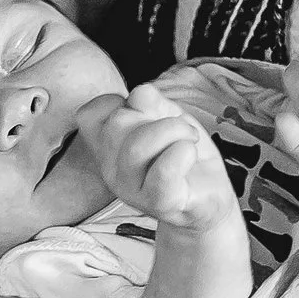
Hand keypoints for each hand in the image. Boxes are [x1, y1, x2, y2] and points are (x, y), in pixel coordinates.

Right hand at [80, 83, 236, 230]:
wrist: (209, 196)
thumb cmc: (183, 154)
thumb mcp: (168, 117)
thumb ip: (151, 103)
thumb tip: (139, 94)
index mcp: (107, 148)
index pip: (89, 115)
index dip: (121, 102)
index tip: (147, 114)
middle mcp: (111, 170)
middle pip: (117, 123)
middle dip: (158, 115)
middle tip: (182, 128)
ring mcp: (132, 190)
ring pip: (137, 147)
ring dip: (175, 131)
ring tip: (190, 140)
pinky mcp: (160, 203)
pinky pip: (164, 172)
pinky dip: (183, 153)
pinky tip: (190, 155)